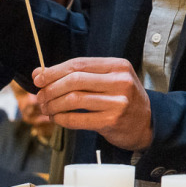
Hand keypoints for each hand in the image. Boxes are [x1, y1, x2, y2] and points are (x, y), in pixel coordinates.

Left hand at [32, 57, 153, 150]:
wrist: (145, 122)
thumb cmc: (122, 98)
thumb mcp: (109, 79)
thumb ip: (79, 74)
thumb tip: (39, 74)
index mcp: (119, 66)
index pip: (79, 64)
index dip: (54, 71)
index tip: (38, 79)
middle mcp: (121, 81)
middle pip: (74, 80)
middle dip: (50, 89)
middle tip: (41, 97)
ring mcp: (118, 102)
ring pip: (73, 99)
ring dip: (53, 105)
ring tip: (47, 108)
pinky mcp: (111, 121)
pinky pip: (76, 119)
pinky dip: (61, 119)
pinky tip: (58, 118)